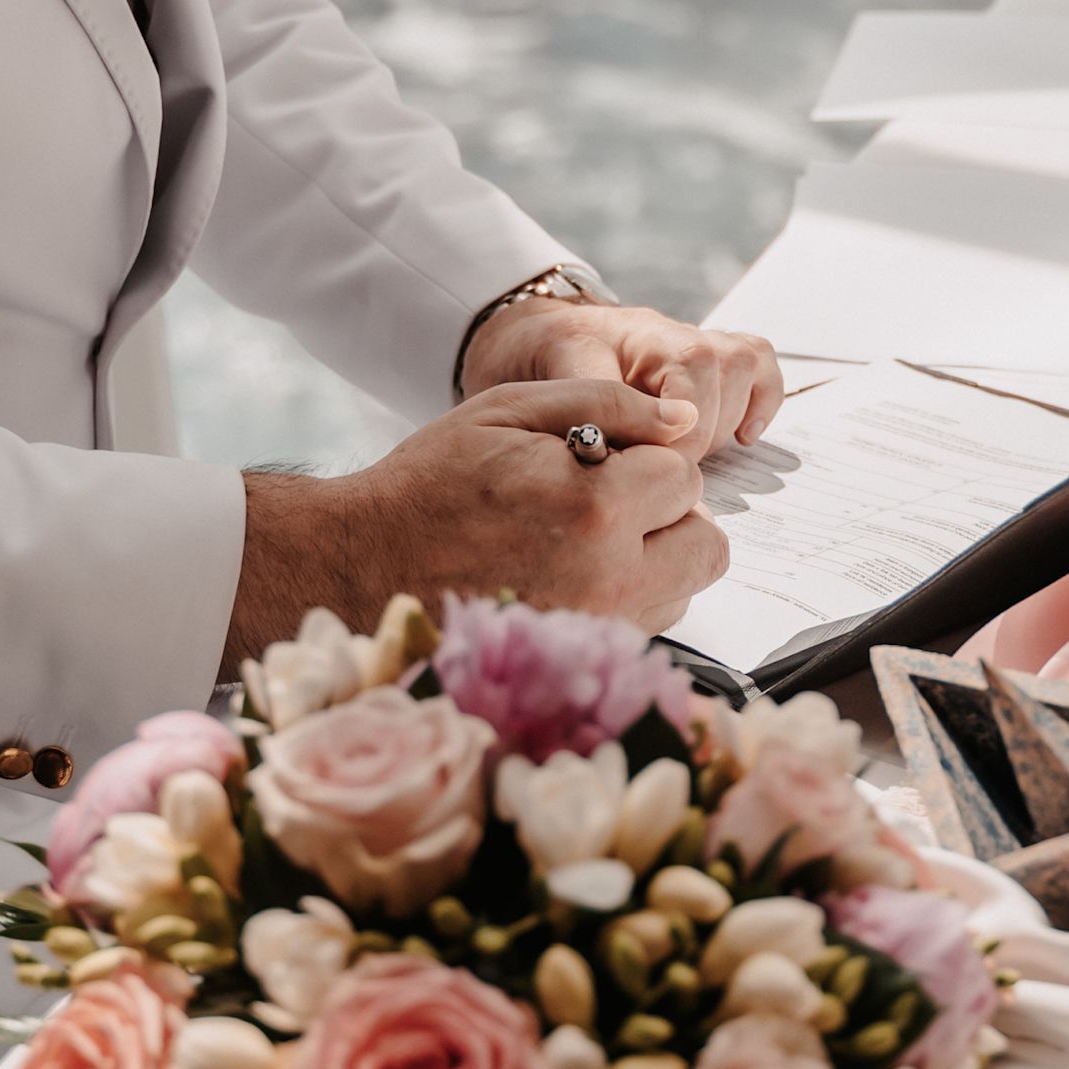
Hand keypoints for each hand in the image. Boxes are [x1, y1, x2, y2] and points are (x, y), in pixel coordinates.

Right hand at [227, 380, 723, 668]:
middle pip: (706, 545)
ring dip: (649, 560)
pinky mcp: (581, 665)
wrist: (361, 570)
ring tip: (576, 541)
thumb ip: (609, 404)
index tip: (595, 462)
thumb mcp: (510, 409)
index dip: (643, 459)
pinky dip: (622, 599)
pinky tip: (566, 576)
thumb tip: (682, 418)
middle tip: (604, 503)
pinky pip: (643, 626)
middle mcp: (609, 581)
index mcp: (596, 508)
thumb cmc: (430, 484)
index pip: (685, 476)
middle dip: (667, 516)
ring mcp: (598, 634)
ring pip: (680, 589)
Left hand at [458, 288, 783, 462]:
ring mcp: (688, 343)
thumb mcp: (536, 393)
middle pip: (718, 366)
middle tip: (666, 468)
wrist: (529, 339)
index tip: (652, 470)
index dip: (676, 435)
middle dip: (701, 431)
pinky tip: (743, 437)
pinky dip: (762, 400)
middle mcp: (661, 335)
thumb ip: (585, 417)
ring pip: (742, 362)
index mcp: (619, 337)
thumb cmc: (531, 368)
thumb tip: (625, 460)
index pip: (678, 370)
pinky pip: (757, 364)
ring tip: (694, 455)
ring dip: (728, 417)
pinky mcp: (707, 363)